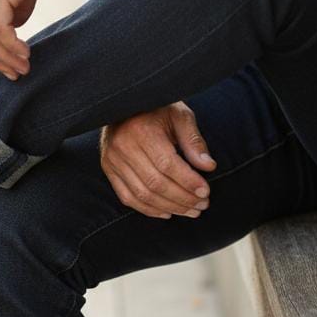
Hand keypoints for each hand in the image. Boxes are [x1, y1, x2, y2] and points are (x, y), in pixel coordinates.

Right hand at [100, 102, 216, 219]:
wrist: (123, 104)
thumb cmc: (156, 109)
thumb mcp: (179, 115)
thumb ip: (193, 140)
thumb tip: (208, 167)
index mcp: (142, 129)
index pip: (167, 164)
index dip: (188, 181)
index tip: (206, 192)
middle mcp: (123, 146)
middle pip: (156, 183)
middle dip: (182, 198)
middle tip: (202, 205)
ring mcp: (112, 160)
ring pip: (142, 194)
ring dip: (169, 207)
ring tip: (190, 211)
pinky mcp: (108, 169)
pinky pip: (128, 197)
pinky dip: (149, 209)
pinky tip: (167, 212)